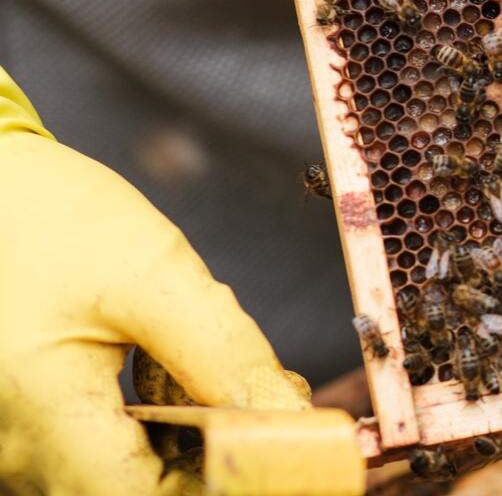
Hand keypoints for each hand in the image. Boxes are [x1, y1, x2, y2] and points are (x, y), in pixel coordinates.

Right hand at [0, 67, 309, 494]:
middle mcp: (12, 448)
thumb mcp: (152, 273)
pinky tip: (161, 370)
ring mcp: (8, 441)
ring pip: (118, 472)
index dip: (223, 481)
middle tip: (262, 399)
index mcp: (38, 417)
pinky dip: (145, 423)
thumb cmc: (49, 219)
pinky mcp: (17, 425)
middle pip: (135, 490)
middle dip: (211, 455)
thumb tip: (289, 416)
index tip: (280, 443)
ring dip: (182, 438)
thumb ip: (224, 352)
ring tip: (204, 369)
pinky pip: (91, 449)